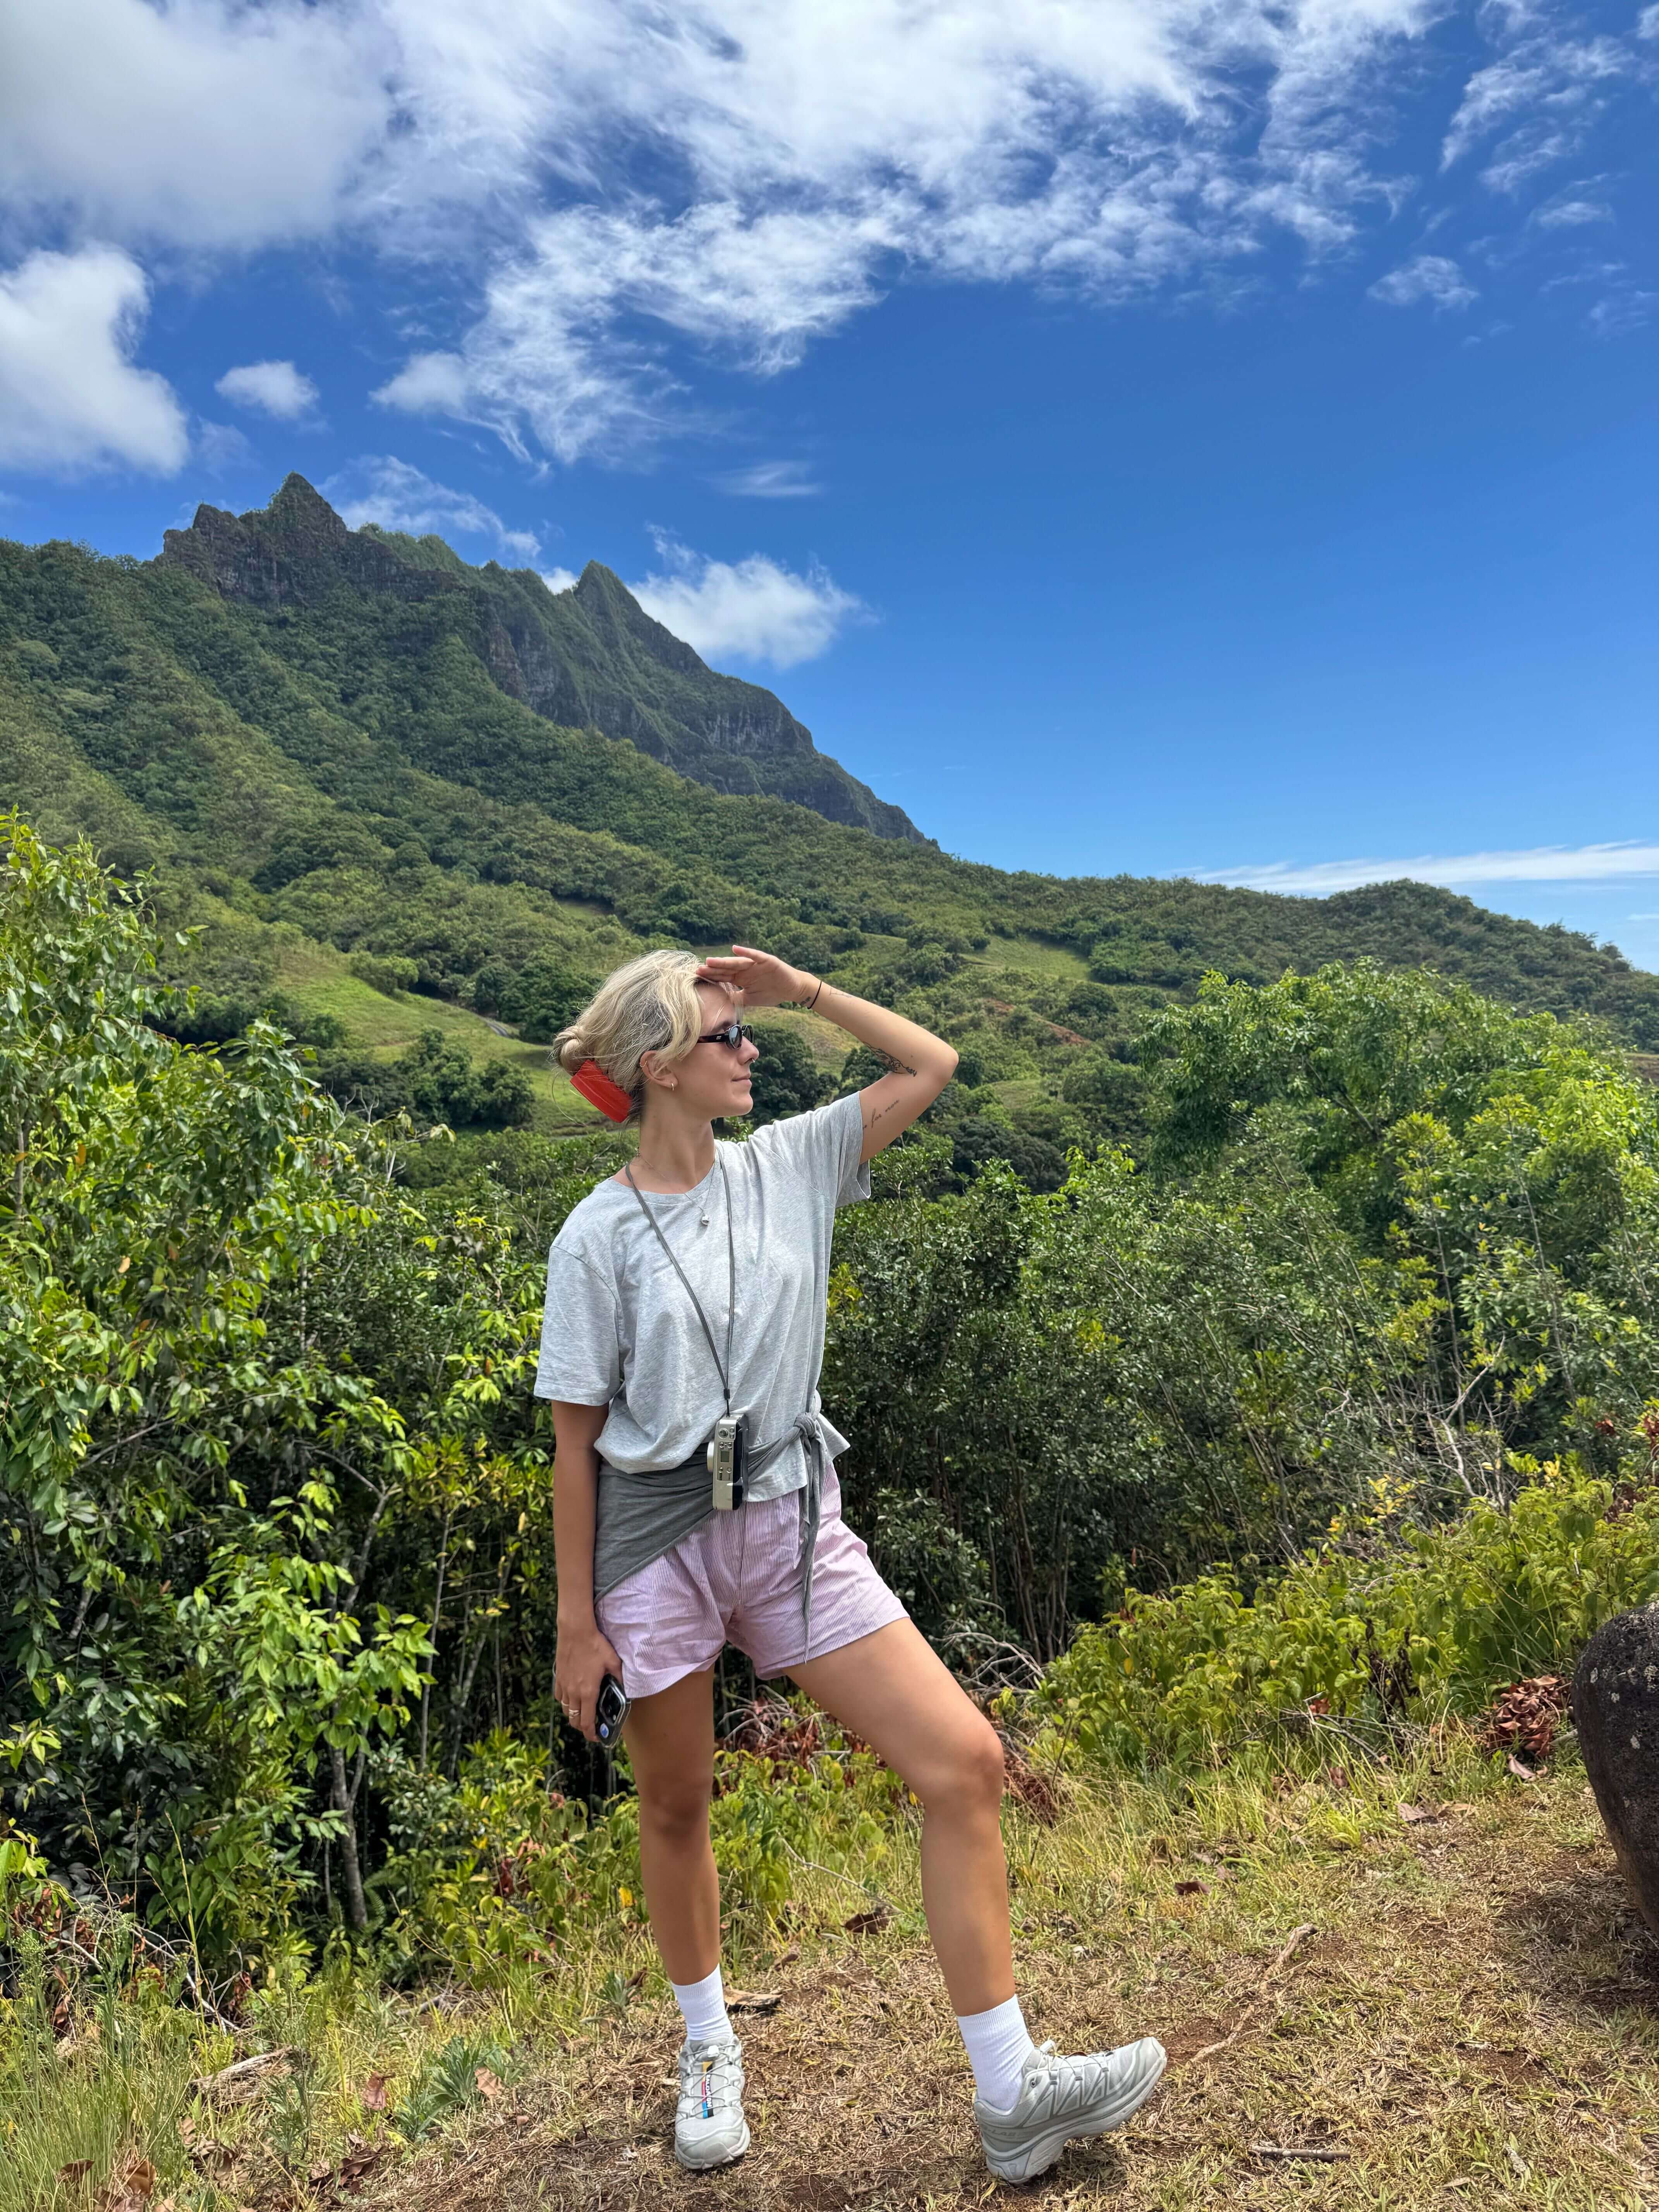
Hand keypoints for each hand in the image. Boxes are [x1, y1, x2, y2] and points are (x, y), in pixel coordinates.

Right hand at [554, 1617, 624, 1743]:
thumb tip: (625, 1687)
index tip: (596, 1737)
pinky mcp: (558, 1678)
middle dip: (582, 1727)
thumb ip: (619, 1677)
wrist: (575, 1631)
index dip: (590, 1734)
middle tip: (591, 1725)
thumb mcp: (613, 1661)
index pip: (586, 1722)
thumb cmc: (595, 1645)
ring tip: (583, 1711)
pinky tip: (572, 1696)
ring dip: (574, 1715)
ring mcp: (564, 1686)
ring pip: (566, 1710)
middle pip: (574, 1720)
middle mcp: (574, 1693)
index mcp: (588, 1692)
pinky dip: (566, 1702)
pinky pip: (559, 1697)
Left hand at [695, 944, 813, 1009]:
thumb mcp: (749, 999)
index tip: (697, 977)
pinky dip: (746, 952)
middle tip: (698, 969)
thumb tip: (720, 1003)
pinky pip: (755, 955)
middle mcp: (745, 969)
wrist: (791, 990)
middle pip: (726, 969)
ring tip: (710, 961)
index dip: (711, 977)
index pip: (723, 976)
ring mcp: (755, 964)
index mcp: (741, 978)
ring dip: (723, 961)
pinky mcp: (766, 960)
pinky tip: (735, 949)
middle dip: (712, 969)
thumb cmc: (771, 993)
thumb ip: (735, 998)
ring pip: (737, 962)